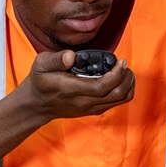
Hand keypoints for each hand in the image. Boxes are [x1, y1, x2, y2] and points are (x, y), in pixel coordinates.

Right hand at [17, 49, 135, 123]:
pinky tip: (119, 79)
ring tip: (125, 71)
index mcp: (72, 89)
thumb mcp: (40, 65)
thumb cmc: (40, 81)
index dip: (116, 74)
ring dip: (128, 84)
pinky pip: (116, 103)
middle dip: (126, 77)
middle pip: (117, 94)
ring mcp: (90, 108)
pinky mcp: (94, 110)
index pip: (102, 86)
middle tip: (124, 64)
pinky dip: (124, 91)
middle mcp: (84, 102)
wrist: (37, 105)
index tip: (120, 61)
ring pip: (120, 100)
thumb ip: (55, 59)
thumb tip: (71, 56)